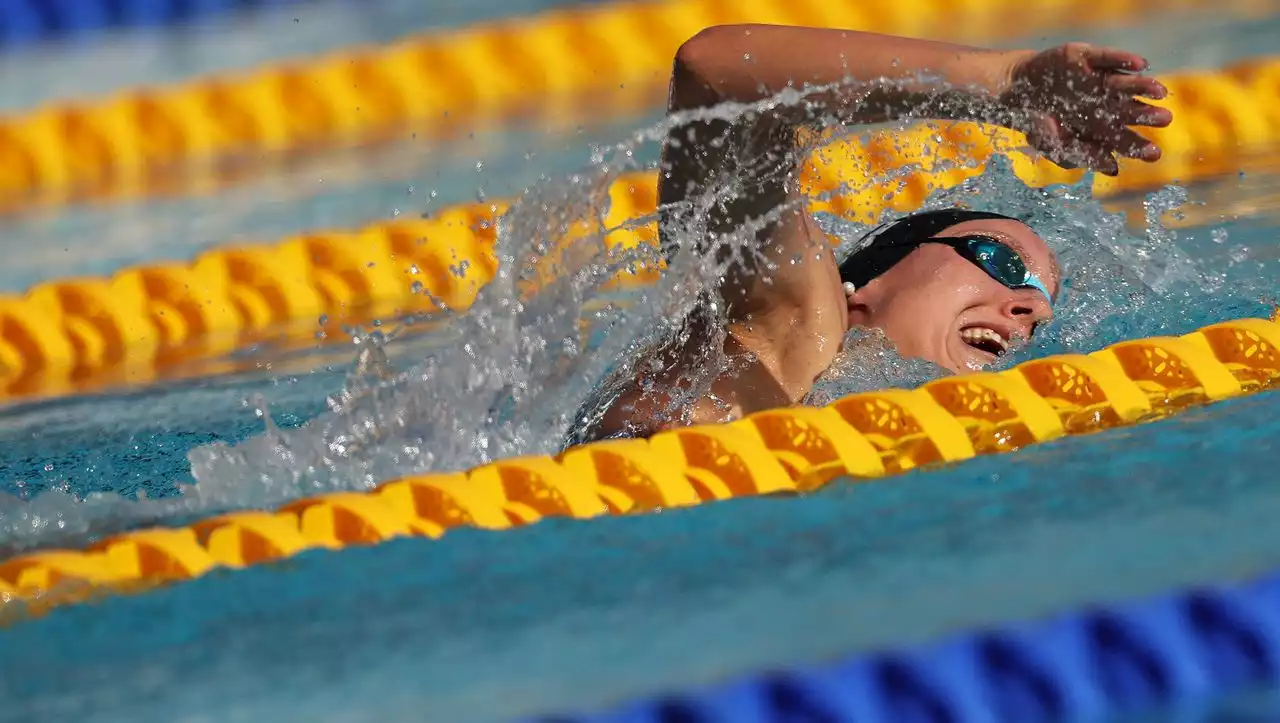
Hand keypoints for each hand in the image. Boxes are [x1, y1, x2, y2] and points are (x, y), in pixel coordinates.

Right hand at [998, 43, 1172, 175]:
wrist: (1016, 91)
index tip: (1154, 154)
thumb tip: (1113, 169)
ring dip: (1143, 87)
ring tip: (1159, 91)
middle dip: (1147, 116)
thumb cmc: (1038, 124)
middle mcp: (1105, 104)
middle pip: (1131, 111)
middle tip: (1164, 120)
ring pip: (1125, 84)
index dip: (1139, 147)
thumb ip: (1083, 156)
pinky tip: (1140, 65)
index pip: (1125, 140)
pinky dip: (1123, 60)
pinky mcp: (1088, 59)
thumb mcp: (1056, 146)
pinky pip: (1108, 58)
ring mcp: (1098, 81)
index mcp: (1101, 129)